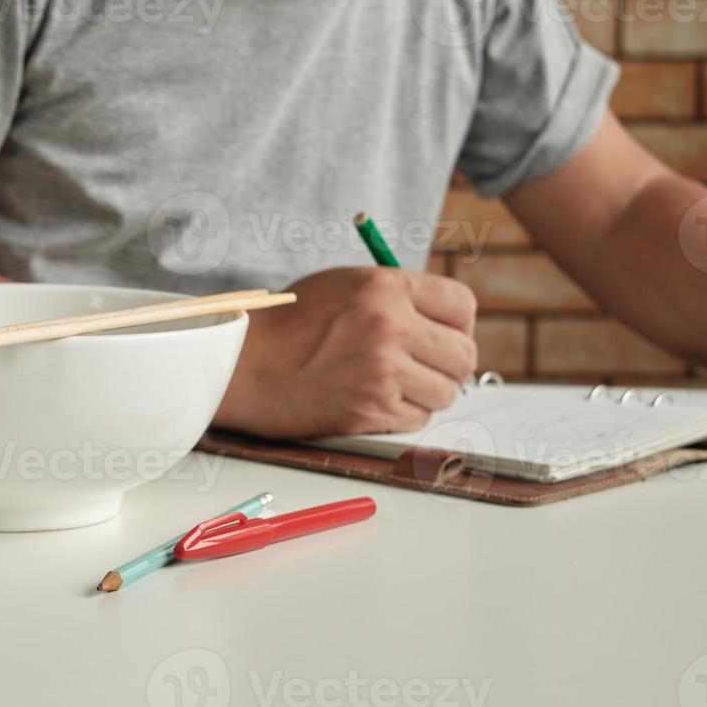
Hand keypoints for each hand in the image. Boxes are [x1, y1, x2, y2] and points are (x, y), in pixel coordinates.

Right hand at [216, 267, 478, 439]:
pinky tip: (369, 400)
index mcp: (384, 287)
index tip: (441, 335)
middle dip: (448, 365)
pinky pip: (417, 419)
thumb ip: (395, 298)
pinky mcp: (371, 408)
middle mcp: (389, 325)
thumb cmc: (289, 325)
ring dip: (425, 393)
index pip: (462, 306)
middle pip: (463, 354)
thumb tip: (446, 325)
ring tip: (390, 384)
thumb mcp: (342, 287)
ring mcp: (382, 370)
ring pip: (446, 392)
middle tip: (422, 367)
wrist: (243, 365)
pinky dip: (400, 415)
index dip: (457, 324)